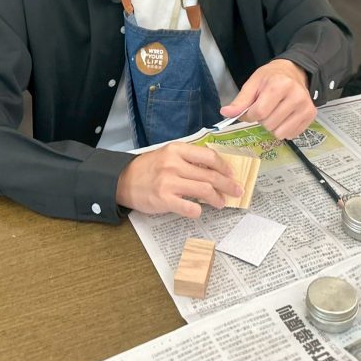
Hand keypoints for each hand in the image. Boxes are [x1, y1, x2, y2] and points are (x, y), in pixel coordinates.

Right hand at [115, 142, 241, 218]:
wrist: (123, 180)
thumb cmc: (149, 168)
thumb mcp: (168, 155)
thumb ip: (188, 159)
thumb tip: (214, 169)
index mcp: (177, 150)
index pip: (209, 156)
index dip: (224, 166)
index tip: (231, 174)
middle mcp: (174, 164)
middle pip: (210, 174)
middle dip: (227, 184)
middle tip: (236, 191)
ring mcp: (169, 182)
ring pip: (204, 190)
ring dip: (217, 198)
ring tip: (221, 202)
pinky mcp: (164, 199)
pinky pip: (189, 207)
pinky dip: (198, 210)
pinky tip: (200, 210)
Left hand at [220, 59, 314, 139]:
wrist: (293, 71)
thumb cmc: (270, 77)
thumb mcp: (253, 84)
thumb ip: (240, 101)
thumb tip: (225, 114)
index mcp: (279, 85)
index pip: (259, 113)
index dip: (250, 115)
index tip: (250, 109)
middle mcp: (296, 96)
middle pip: (269, 124)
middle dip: (263, 119)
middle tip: (266, 107)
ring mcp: (306, 106)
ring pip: (280, 133)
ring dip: (273, 126)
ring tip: (275, 112)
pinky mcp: (311, 115)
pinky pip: (291, 135)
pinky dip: (284, 129)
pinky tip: (285, 116)